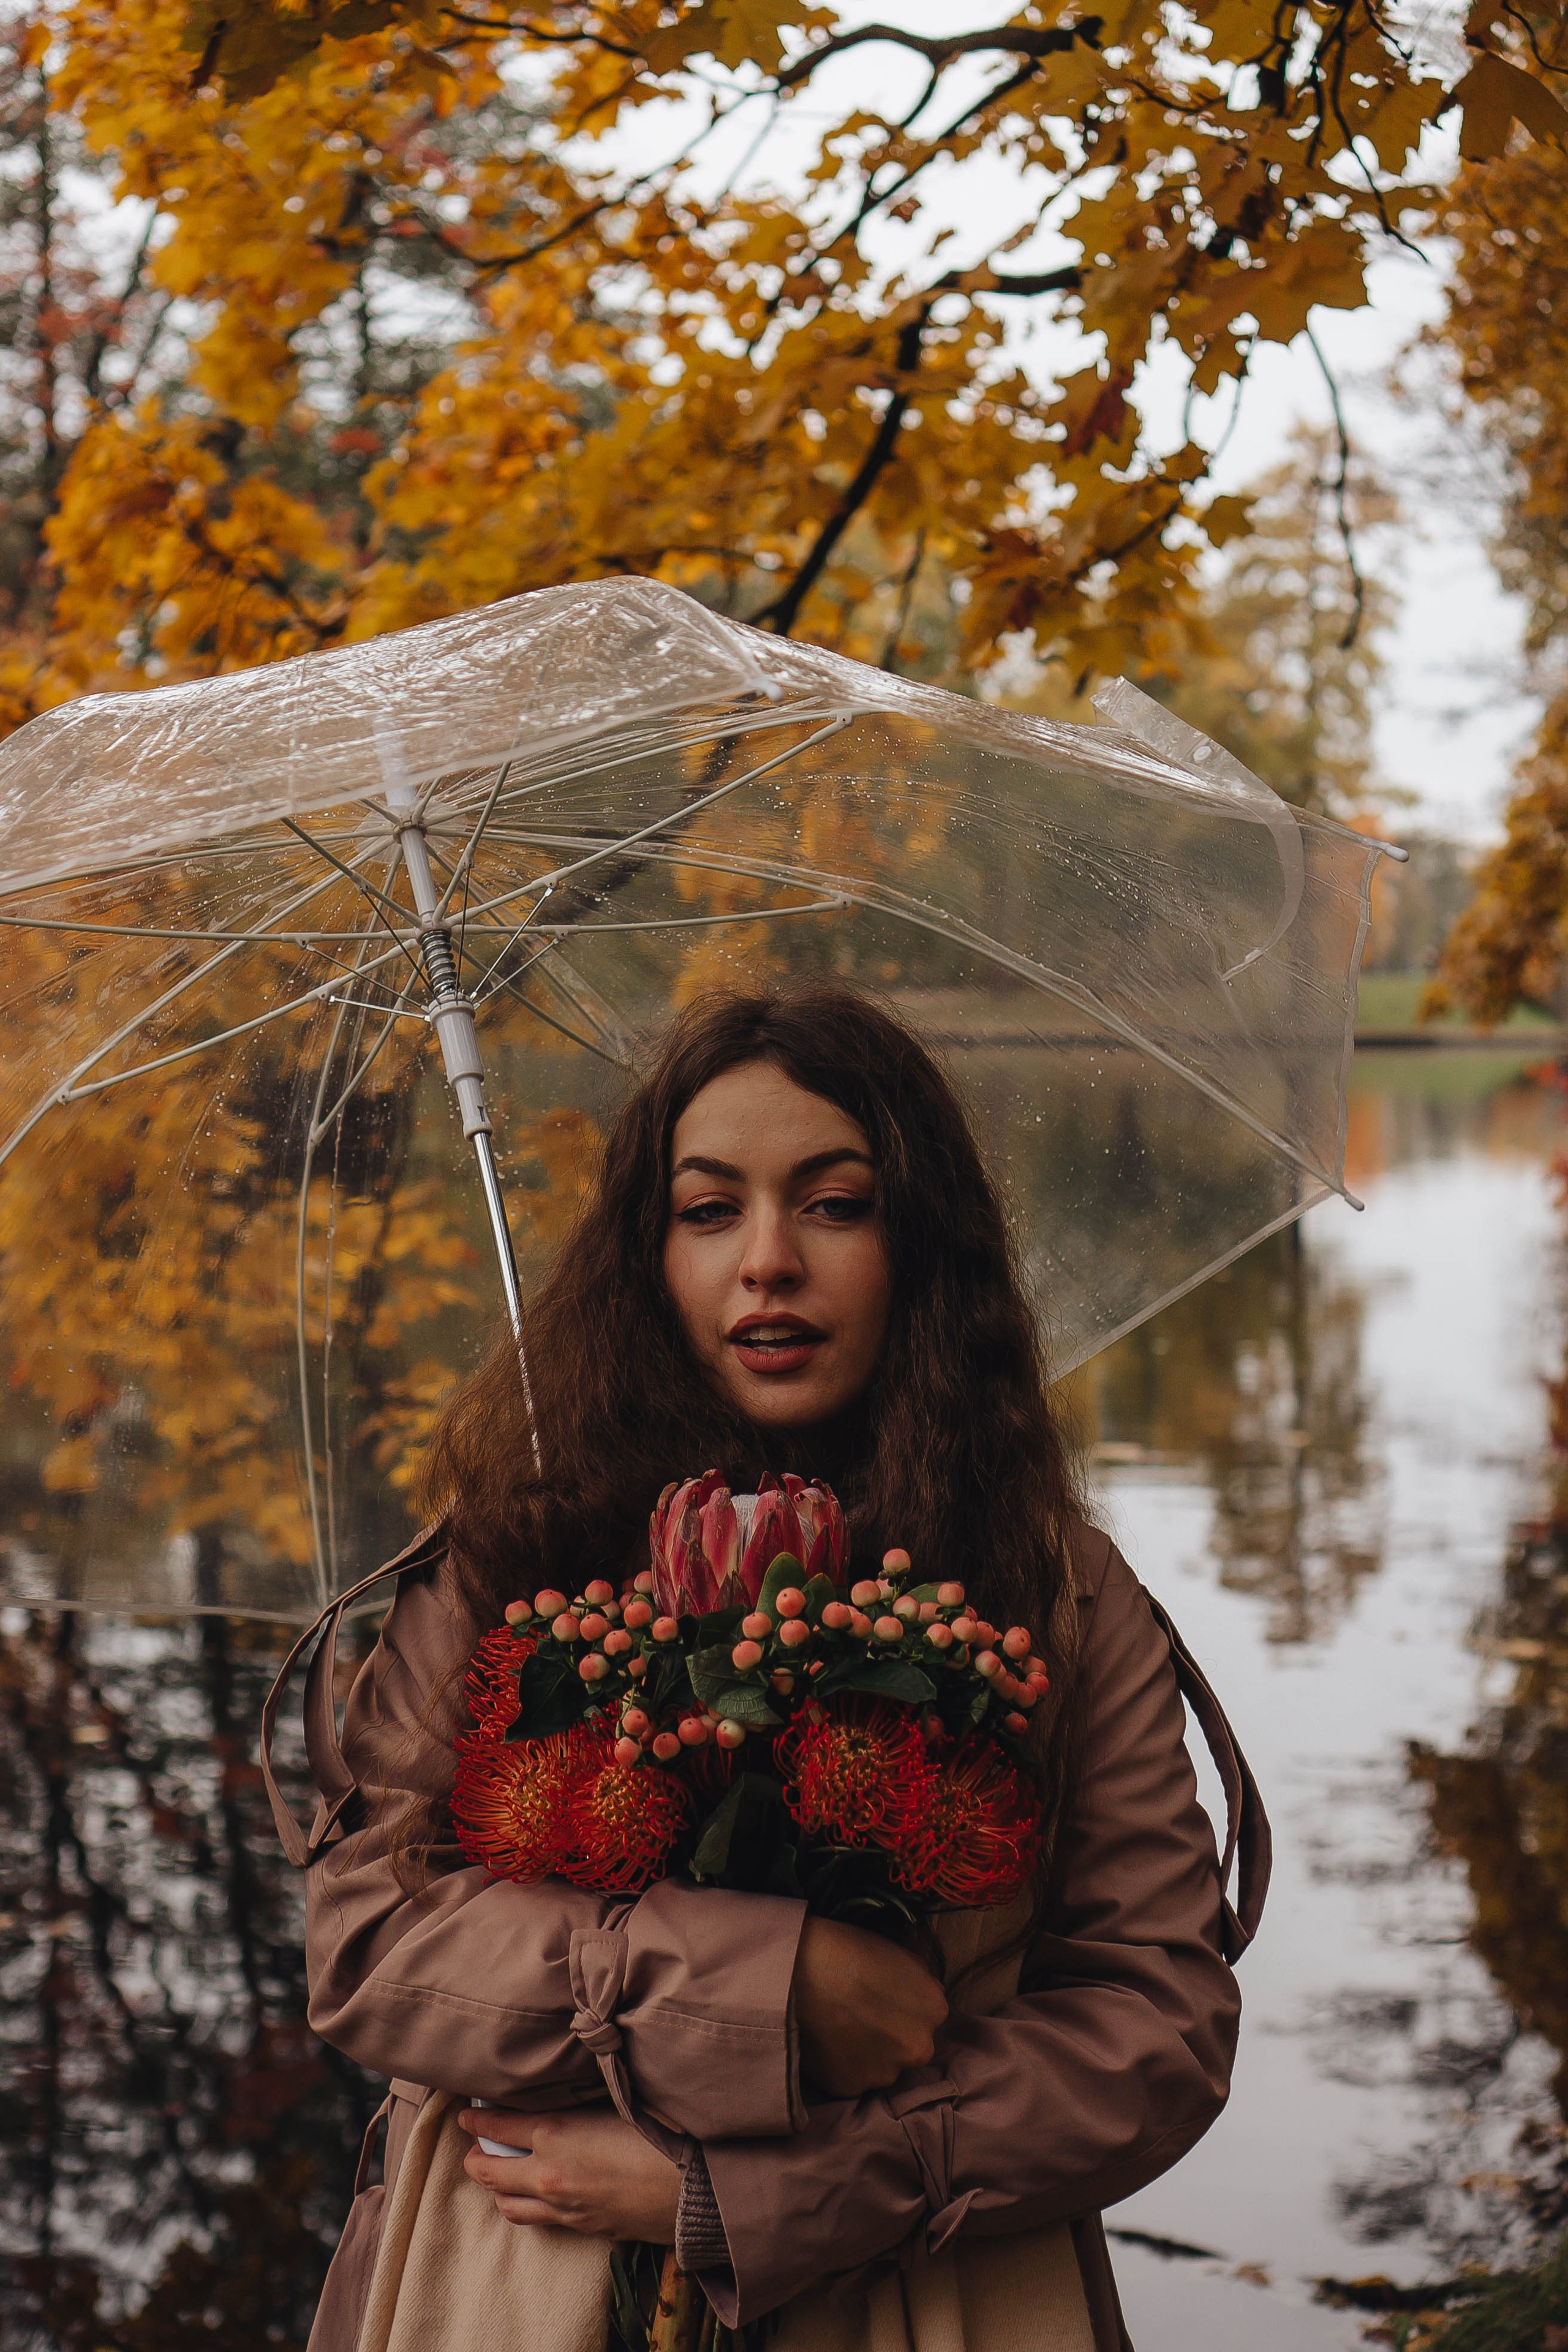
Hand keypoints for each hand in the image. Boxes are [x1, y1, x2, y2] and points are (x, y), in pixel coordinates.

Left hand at [459, 2106, 680, 2242]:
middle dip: (475, 2159)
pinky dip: (526, 2206)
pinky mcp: (581, 2229)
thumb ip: (580, 2098)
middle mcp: (548, 2175)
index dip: (477, 2120)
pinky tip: (535, 2195)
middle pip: (489, 2172)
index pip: (497, 2125)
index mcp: (555, 2133)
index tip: (466, 2115)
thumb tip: (563, 2088)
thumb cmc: (661, 2134)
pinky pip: (539, 2220)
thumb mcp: (615, 2102)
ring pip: (508, 2205)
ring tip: (497, 2174)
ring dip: (497, 2188)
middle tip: (472, 2148)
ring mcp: (563, 2208)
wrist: (694, 2190)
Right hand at [791, 1916, 947, 2098]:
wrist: (800, 1970)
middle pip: (907, 2045)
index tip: (882, 1999)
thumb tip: (917, 1994)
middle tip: (860, 2014)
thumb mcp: (900, 1954)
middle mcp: (918, 2048)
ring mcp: (885, 2073)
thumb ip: (919, 1981)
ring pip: (880, 2066)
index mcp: (934, 2010)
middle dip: (889, 2035)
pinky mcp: (851, 2088)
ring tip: (839, 2027)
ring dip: (866, 2053)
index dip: (903, 2007)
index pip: (926, 2015)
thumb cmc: (848, 1950)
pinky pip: (850, 2078)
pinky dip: (841, 2065)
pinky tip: (826, 2042)